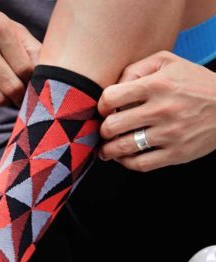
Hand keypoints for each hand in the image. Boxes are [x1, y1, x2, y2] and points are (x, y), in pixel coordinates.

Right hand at [0, 4, 40, 109]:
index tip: (33, 86)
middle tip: (22, 98)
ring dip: (5, 102)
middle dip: (20, 97)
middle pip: (11, 86)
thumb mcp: (5, 27)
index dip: (32, 82)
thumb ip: (29, 46)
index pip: (25, 68)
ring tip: (6, 96)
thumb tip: (50, 71)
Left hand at [97, 51, 215, 171]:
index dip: (102, 106)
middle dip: (103, 131)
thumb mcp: (169, 62)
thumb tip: (113, 88)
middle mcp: (162, 109)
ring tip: (106, 149)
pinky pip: (140, 164)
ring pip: (123, 147)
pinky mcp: (176, 153)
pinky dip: (126, 162)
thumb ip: (137, 69)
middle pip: (112, 126)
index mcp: (157, 84)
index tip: (105, 110)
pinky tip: (124, 157)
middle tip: (105, 131)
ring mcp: (169, 134)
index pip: (110, 98)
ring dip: (108, 151)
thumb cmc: (194, 83)